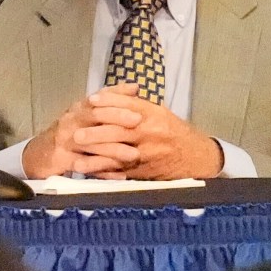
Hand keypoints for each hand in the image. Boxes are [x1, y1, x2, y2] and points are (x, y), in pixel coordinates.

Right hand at [22, 93, 136, 178]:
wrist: (39, 154)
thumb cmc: (70, 132)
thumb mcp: (87, 113)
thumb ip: (111, 100)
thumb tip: (135, 87)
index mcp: (79, 109)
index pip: (98, 99)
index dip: (117, 100)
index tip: (137, 103)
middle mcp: (71, 121)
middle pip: (94, 116)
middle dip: (117, 118)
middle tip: (138, 122)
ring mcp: (65, 141)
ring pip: (91, 143)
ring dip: (114, 149)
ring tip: (134, 154)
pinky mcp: (62, 160)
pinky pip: (85, 166)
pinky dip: (104, 172)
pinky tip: (120, 176)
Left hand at [82, 89, 223, 178]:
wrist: (195, 156)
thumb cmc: (173, 132)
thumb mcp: (159, 113)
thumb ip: (136, 105)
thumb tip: (111, 96)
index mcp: (154, 115)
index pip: (128, 106)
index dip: (108, 102)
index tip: (90, 101)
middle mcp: (151, 132)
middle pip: (120, 130)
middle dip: (96, 132)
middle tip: (76, 134)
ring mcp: (148, 153)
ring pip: (118, 154)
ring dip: (96, 158)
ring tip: (77, 160)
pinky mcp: (145, 170)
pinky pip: (122, 172)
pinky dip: (105, 173)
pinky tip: (90, 173)